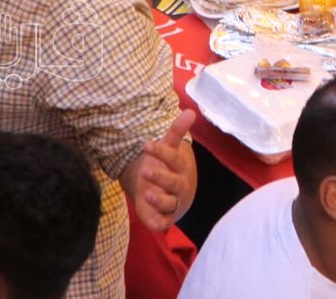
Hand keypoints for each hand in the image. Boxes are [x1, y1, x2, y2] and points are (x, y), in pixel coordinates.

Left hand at [132, 108, 196, 231]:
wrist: (175, 193)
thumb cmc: (169, 168)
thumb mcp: (169, 149)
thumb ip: (176, 132)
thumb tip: (190, 111)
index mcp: (180, 167)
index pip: (172, 158)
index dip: (160, 151)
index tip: (145, 144)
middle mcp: (179, 185)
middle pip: (173, 182)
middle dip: (160, 177)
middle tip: (145, 171)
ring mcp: (172, 202)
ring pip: (169, 203)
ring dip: (159, 200)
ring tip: (147, 194)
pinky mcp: (164, 217)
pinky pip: (164, 222)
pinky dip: (159, 224)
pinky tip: (153, 223)